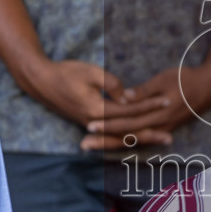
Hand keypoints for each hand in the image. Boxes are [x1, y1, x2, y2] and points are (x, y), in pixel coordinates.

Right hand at [22, 59, 173, 147]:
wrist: (40, 81)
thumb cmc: (65, 73)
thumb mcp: (91, 72)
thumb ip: (112, 84)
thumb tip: (128, 97)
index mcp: (97, 109)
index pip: (129, 110)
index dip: (148, 105)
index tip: (166, 100)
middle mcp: (95, 122)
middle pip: (127, 131)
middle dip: (150, 133)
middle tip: (170, 137)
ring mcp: (90, 125)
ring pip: (120, 136)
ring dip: (140, 138)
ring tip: (159, 140)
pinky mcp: (88, 123)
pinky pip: (111, 134)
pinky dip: (126, 137)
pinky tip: (137, 137)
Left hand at [80, 65, 210, 150]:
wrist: (208, 88)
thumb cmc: (185, 79)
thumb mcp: (164, 79)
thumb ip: (144, 91)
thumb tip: (124, 97)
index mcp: (157, 113)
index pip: (127, 122)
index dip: (108, 124)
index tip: (90, 125)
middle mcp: (158, 126)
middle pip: (126, 136)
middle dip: (104, 141)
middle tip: (84, 144)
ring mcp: (161, 129)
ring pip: (132, 140)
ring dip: (111, 144)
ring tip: (92, 147)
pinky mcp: (163, 129)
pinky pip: (140, 139)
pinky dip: (125, 142)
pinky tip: (111, 144)